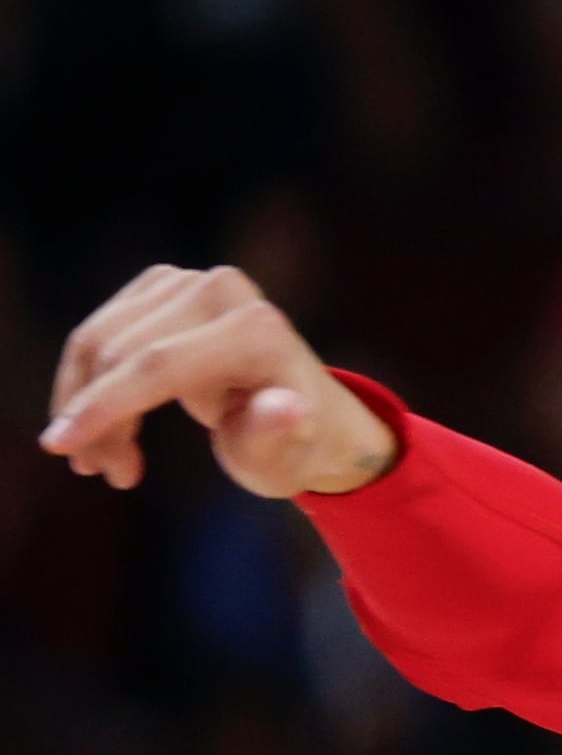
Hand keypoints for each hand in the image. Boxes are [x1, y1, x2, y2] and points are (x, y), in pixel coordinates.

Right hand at [41, 265, 398, 495]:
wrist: (307, 417)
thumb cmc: (293, 447)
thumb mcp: (284, 458)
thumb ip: (274, 435)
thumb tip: (287, 408)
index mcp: (257, 332)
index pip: (159, 366)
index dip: (104, 407)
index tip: (61, 447)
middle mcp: (221, 290)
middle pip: (120, 353)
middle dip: (94, 418)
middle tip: (101, 474)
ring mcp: (186, 280)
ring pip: (98, 341)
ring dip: (83, 404)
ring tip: (102, 463)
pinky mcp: (160, 285)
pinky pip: (99, 333)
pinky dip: (90, 383)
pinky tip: (103, 429)